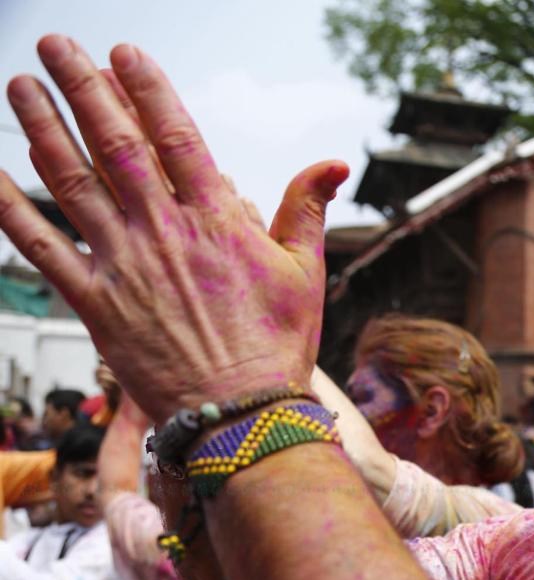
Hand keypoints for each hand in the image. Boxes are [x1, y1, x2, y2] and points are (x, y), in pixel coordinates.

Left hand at [0, 36, 348, 422]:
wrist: (241, 414)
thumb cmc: (278, 346)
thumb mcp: (306, 272)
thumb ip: (307, 208)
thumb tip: (335, 161)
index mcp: (217, 221)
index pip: (176, 137)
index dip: (148, 89)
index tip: (125, 52)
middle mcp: (164, 233)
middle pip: (114, 145)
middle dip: (82, 87)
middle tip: (57, 45)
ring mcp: (124, 266)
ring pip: (72, 183)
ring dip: (41, 128)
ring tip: (20, 85)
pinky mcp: (94, 304)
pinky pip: (40, 249)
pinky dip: (9, 208)